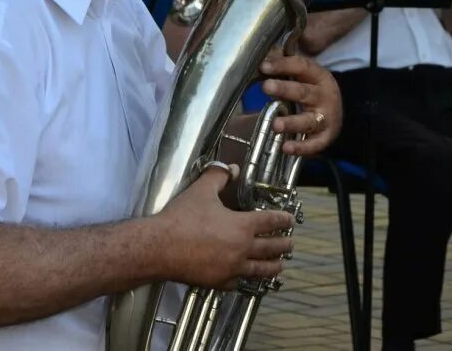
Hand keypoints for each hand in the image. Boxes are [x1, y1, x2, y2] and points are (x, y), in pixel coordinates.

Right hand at [157, 164, 293, 289]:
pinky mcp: (219, 283)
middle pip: (272, 248)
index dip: (283, 219)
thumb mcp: (201, 190)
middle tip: (291, 244)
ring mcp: (232, 269)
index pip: (271, 222)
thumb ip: (219, 176)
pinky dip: (248, 280)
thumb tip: (232, 169)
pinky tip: (248, 278)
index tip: (290, 219)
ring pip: (261, 270)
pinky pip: (240, 283)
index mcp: (242, 226)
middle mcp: (242, 249)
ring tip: (280, 265)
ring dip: (273, 266)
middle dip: (284, 245)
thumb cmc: (182, 218)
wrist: (160, 248)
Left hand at [259, 51, 341, 156]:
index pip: (301, 67)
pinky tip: (286, 148)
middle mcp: (324, 96)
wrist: (336, 112)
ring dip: (292, 122)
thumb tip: (262, 56)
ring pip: (308, 120)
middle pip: (304, 92)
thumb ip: (283, 66)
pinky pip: (314, 144)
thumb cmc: (311, 90)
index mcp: (318, 76)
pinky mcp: (326, 137)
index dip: (283, 65)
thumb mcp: (303, 76)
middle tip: (266, 86)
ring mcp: (326, 118)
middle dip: (284, 89)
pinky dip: (301, 147)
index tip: (263, 66)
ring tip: (276, 125)